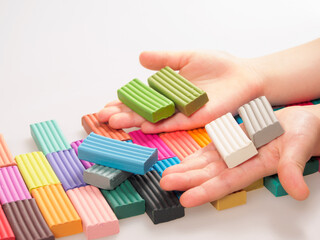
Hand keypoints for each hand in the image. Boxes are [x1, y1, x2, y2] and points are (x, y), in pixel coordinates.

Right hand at [98, 51, 264, 132]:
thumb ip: (164, 60)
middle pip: (142, 111)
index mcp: (168, 91)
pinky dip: (159, 125)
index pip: (141, 98)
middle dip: (122, 114)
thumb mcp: (186, 58)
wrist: (243, 75)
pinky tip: (143, 126)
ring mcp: (182, 113)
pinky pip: (174, 123)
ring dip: (134, 121)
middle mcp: (171, 105)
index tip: (107, 104)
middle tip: (103, 117)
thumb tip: (141, 57)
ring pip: (153, 119)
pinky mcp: (194, 118)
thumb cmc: (219, 66)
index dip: (123, 102)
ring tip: (115, 122)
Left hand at [160, 106, 319, 206]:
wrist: (302, 123)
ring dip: (186, 170)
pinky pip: (210, 150)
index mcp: (256, 166)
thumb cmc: (305, 134)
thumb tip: (298, 191)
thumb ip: (293, 168)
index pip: (227, 183)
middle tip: (165, 183)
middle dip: (186, 180)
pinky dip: (195, 156)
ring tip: (167, 174)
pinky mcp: (232, 141)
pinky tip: (183, 161)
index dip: (206, 192)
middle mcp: (241, 162)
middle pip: (209, 175)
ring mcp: (235, 152)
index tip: (187, 198)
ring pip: (206, 164)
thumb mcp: (300, 147)